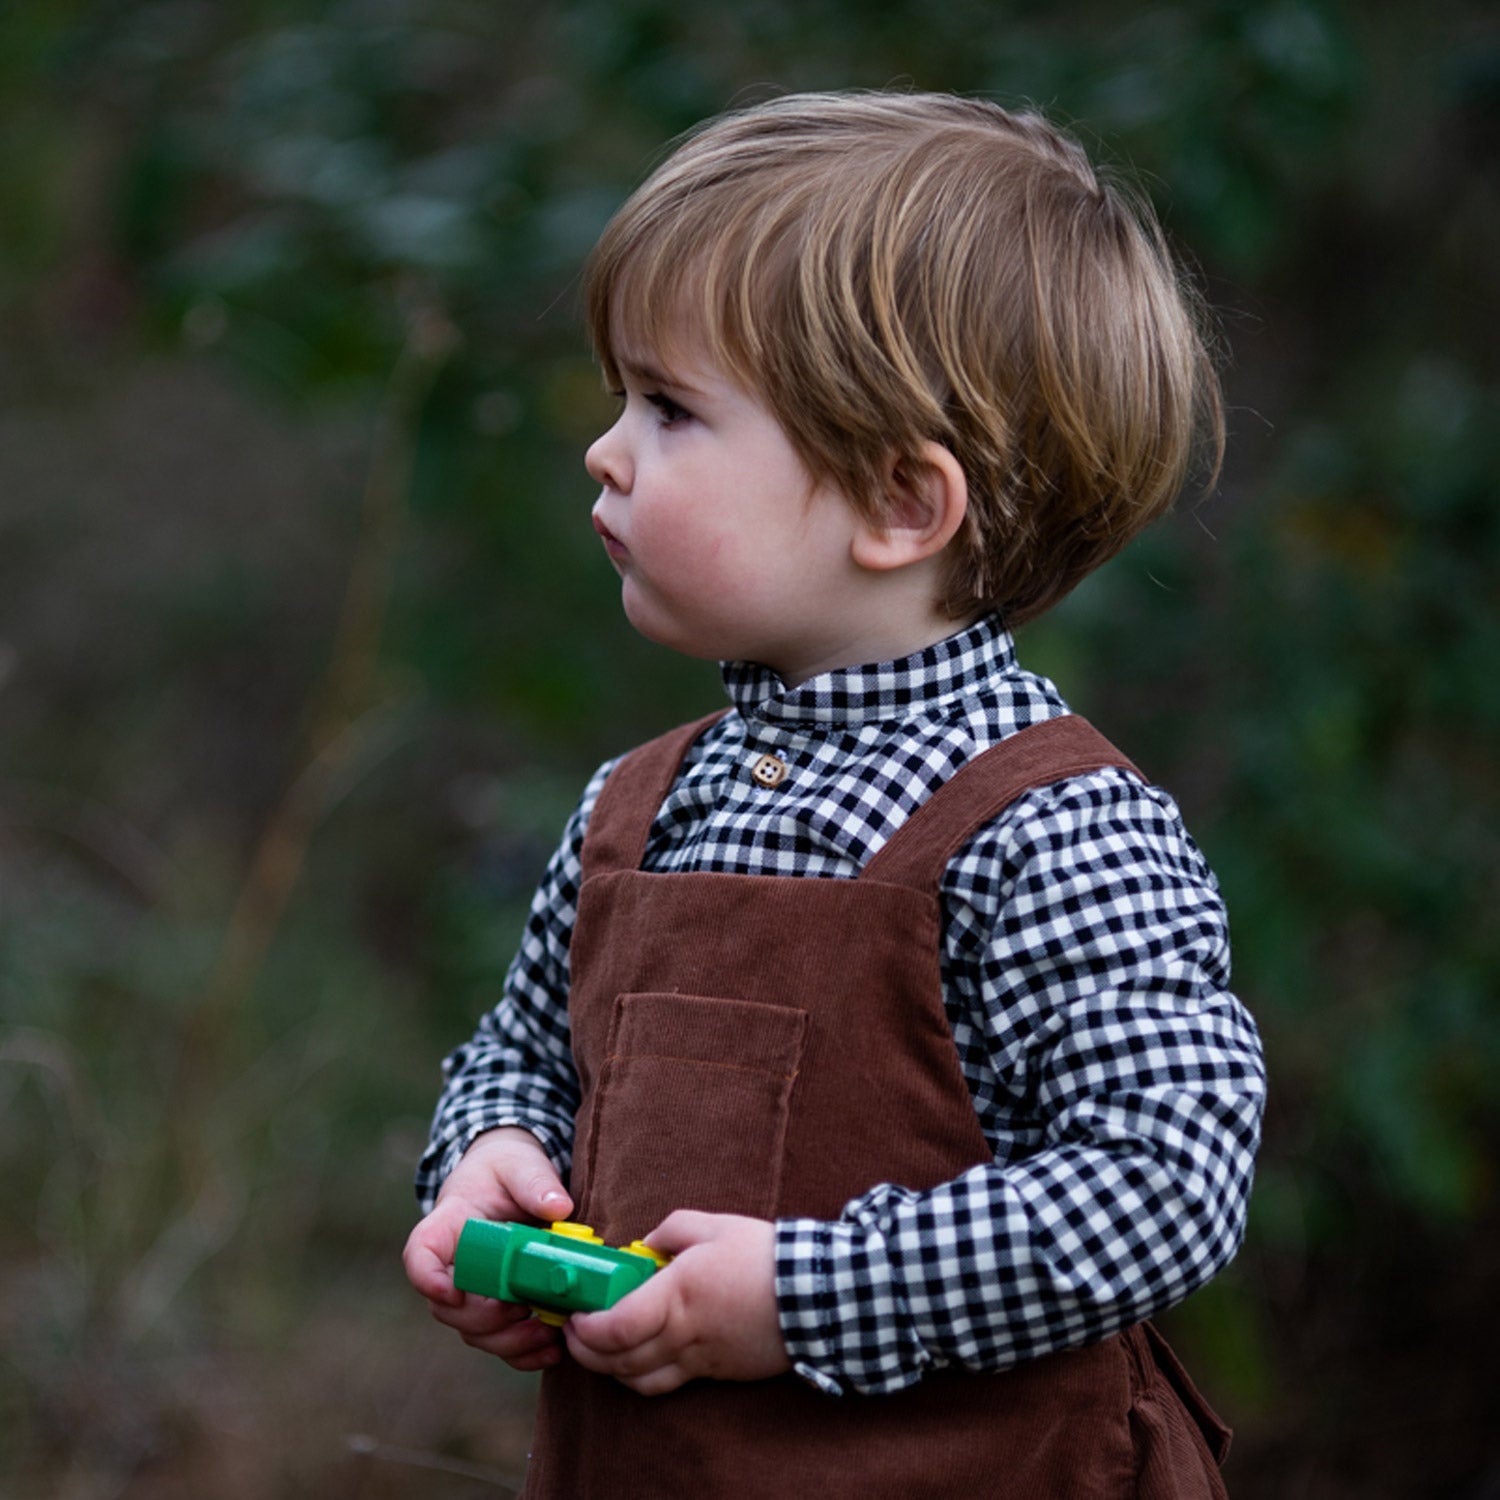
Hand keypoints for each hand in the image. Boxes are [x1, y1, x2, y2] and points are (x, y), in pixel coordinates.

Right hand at [402, 1126, 574, 1371]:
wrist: (512, 1180)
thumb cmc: (507, 1168)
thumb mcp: (520, 1163)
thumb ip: (535, 1181)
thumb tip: (558, 1207)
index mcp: (447, 1226)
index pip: (420, 1254)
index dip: (427, 1279)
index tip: (453, 1292)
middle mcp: (452, 1267)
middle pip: (449, 1307)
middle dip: (485, 1317)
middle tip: (521, 1310)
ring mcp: (472, 1293)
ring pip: (474, 1332)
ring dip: (508, 1341)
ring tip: (547, 1333)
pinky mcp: (497, 1310)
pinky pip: (500, 1342)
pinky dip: (524, 1353)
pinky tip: (553, 1349)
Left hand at [563, 1210, 790, 1395]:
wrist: (814, 1296)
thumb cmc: (763, 1257)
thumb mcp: (713, 1225)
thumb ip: (670, 1229)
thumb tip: (647, 1243)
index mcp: (676, 1296)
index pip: (614, 1329)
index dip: (585, 1329)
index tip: (575, 1314)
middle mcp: (682, 1335)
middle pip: (618, 1362)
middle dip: (586, 1352)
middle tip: (576, 1332)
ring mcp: (699, 1360)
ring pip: (639, 1380)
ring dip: (611, 1369)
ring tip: (601, 1346)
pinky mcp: (715, 1372)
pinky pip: (668, 1383)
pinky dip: (643, 1376)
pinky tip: (640, 1355)